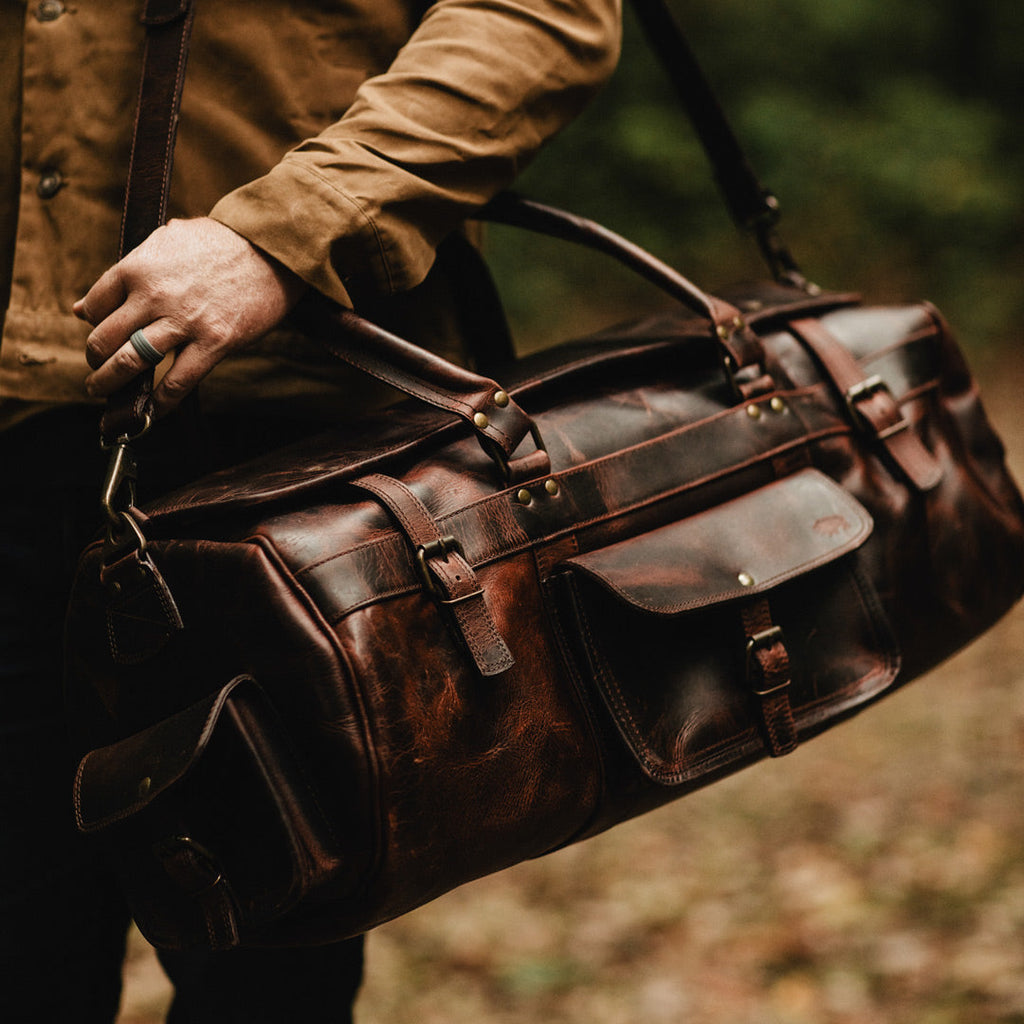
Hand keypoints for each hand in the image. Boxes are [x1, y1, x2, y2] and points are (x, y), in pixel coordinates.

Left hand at [75, 217, 305, 416]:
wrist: (270, 250)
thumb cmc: (220, 243)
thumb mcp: (166, 241)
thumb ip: (128, 270)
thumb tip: (86, 305)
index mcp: (138, 267)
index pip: (96, 305)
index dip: (92, 324)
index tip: (98, 334)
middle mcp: (154, 296)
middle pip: (105, 338)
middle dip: (95, 360)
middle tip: (96, 369)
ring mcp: (184, 322)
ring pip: (131, 362)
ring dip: (110, 382)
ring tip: (103, 391)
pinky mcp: (214, 343)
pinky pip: (177, 382)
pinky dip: (160, 402)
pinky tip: (152, 410)